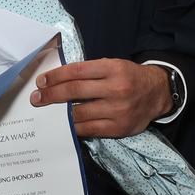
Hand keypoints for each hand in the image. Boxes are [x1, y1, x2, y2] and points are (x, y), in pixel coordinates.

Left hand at [29, 58, 169, 137]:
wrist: (157, 93)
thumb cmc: (128, 77)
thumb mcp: (112, 65)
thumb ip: (89, 72)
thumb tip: (57, 80)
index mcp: (112, 68)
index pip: (77, 71)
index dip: (56, 76)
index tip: (41, 81)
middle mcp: (116, 88)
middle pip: (75, 91)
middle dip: (51, 95)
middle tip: (36, 97)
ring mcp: (118, 110)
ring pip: (79, 112)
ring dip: (59, 114)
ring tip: (46, 112)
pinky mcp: (119, 128)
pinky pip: (89, 129)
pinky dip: (74, 127)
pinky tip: (64, 124)